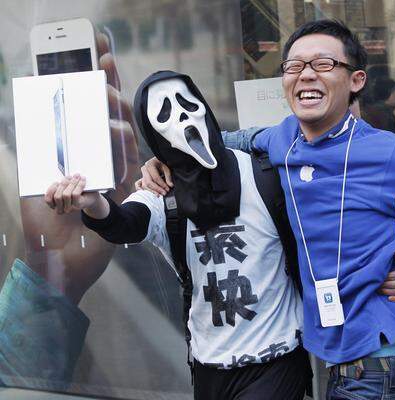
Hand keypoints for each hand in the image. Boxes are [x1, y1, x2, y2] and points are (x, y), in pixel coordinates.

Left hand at [18, 31, 138, 304]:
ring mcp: (114, 175)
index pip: (89, 108)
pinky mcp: (123, 195)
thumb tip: (43, 110)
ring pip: (123, 138)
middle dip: (109, 90)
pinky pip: (126, 173)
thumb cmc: (43, 223)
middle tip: (104, 71)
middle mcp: (98, 157)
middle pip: (110, 116)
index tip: (98, 51)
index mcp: (78, 149)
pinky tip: (109, 161)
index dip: (95, 80)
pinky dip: (117, 166)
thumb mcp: (36, 178)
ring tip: (107, 108)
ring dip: (115, 120)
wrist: (57, 262)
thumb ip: (42, 151)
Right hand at [139, 157, 171, 195]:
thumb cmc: (162, 163)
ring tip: (159, 195)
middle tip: (164, 193)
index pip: (156, 177)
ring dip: (151, 191)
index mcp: (150, 165)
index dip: (162, 184)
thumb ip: (168, 177)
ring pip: (145, 185)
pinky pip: (138, 184)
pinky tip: (145, 193)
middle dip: (157, 189)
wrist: (158, 161)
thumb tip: (170, 186)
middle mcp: (144, 169)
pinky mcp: (141, 178)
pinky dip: (140, 189)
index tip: (167, 189)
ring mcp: (142, 174)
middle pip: (149, 182)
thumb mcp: (167, 168)